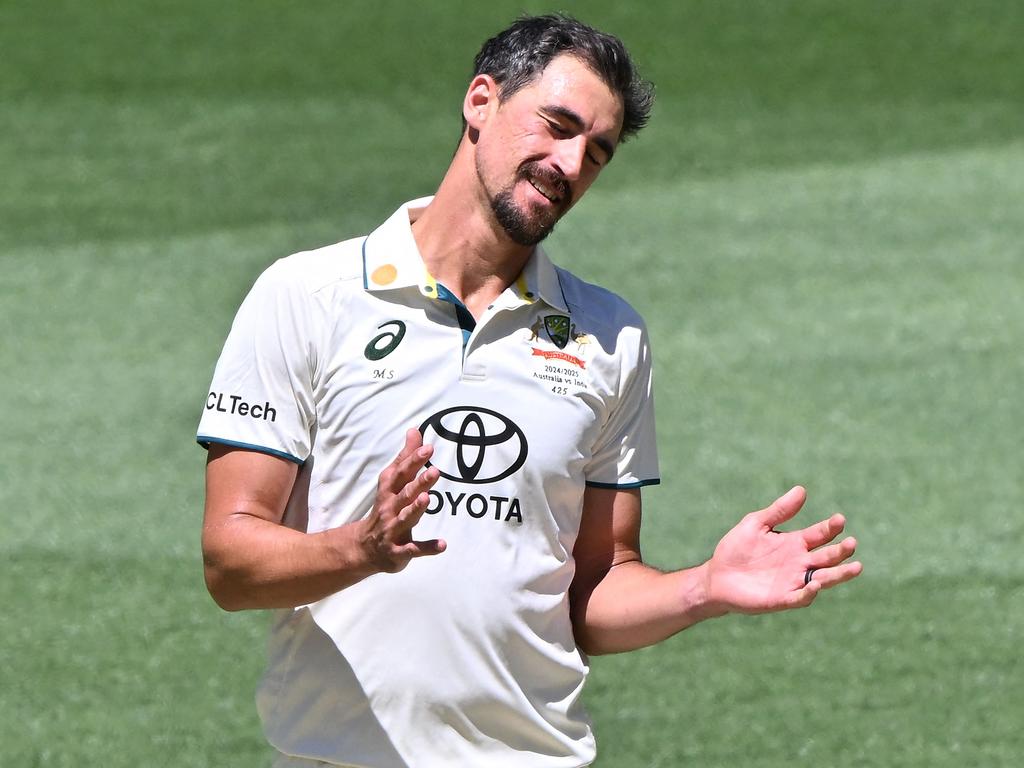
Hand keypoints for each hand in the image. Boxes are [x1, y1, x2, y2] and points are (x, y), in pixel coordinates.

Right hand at [357, 428, 445, 572]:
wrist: (365, 547)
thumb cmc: (386, 508)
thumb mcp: (393, 482)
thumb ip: (406, 458)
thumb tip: (415, 430)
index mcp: (390, 491)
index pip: (402, 473)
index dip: (413, 460)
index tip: (428, 448)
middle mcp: (390, 508)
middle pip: (405, 493)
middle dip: (419, 483)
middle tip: (435, 471)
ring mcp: (393, 530)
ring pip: (405, 518)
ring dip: (416, 509)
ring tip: (427, 498)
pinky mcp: (398, 551)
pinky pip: (413, 549)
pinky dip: (427, 548)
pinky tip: (442, 545)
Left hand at [704, 486, 861, 614]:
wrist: (716, 576)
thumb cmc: (736, 549)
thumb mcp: (756, 524)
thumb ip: (779, 511)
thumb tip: (802, 489)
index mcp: (795, 543)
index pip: (820, 535)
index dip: (831, 528)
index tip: (840, 520)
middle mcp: (799, 563)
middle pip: (827, 557)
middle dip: (841, 551)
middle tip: (851, 543)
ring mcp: (793, 581)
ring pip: (823, 579)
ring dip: (839, 574)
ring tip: (857, 567)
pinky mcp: (782, 598)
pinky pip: (801, 597)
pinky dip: (810, 592)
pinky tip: (816, 584)